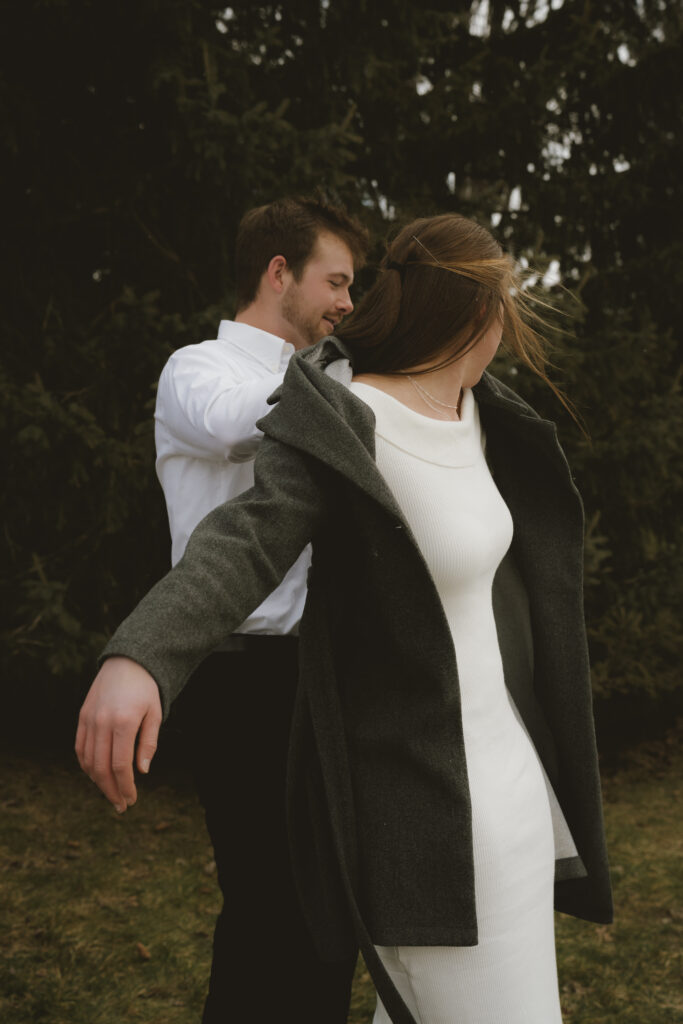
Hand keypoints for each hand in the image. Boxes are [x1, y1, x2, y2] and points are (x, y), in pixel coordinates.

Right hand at [75, 657, 161, 811]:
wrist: (126, 662)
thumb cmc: (146, 689)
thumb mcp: (156, 713)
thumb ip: (148, 742)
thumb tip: (142, 771)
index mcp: (123, 722)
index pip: (120, 765)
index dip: (125, 787)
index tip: (131, 800)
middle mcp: (102, 722)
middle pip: (101, 767)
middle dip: (111, 790)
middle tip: (121, 805)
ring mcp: (89, 720)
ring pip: (87, 760)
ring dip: (98, 782)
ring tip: (111, 794)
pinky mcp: (82, 717)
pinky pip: (80, 748)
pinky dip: (86, 765)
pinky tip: (97, 775)